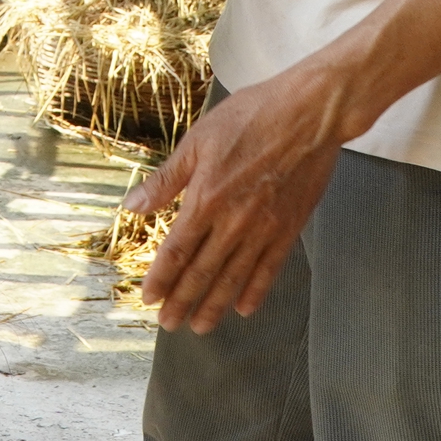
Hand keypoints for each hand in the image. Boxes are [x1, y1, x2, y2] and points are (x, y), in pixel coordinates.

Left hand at [123, 66, 346, 333]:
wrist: (307, 114)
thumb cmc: (251, 117)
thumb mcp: (198, 140)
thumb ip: (166, 179)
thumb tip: (133, 205)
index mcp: (205, 199)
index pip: (176, 251)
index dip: (161, 278)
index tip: (149, 298)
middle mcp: (233, 222)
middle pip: (202, 272)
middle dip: (182, 301)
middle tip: (168, 324)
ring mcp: (264, 229)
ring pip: (233, 278)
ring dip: (214, 305)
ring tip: (199, 326)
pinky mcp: (289, 228)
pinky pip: (269, 269)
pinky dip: (255, 291)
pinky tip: (244, 308)